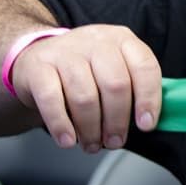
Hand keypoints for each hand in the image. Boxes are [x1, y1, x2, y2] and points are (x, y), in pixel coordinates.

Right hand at [9, 25, 161, 151]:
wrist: (36, 58)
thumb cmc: (85, 69)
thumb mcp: (113, 68)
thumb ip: (133, 88)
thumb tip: (148, 121)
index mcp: (122, 40)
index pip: (145, 67)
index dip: (149, 98)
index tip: (146, 125)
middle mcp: (96, 41)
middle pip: (115, 85)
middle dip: (118, 121)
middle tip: (115, 142)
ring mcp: (65, 52)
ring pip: (85, 96)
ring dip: (91, 128)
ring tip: (92, 144)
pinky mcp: (37, 67)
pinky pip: (52, 100)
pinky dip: (61, 125)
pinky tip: (68, 139)